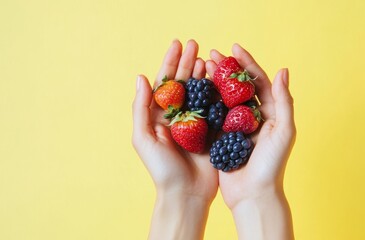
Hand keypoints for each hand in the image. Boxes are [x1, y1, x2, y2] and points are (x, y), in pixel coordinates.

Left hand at [132, 40, 217, 239]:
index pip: (164, 83)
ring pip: (200, 91)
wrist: (186, 194)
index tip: (177, 44)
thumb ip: (141, 108)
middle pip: (183, 83)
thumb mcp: (143, 138)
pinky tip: (221, 78)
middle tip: (195, 44)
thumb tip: (141, 78)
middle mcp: (177, 116)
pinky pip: (215, 106)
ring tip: (207, 56)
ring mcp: (196, 122)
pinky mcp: (211, 130)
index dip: (170, 62)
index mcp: (158, 116)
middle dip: (187, 62)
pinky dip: (218, 91)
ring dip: (203, 73)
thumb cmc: (161, 169)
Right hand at [206, 44, 295, 238]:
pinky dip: (205, 101)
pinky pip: (213, 115)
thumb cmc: (272, 165)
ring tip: (201, 66)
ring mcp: (236, 126)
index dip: (246, 63)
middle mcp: (253, 117)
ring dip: (213, 81)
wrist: (254, 194)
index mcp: (270, 112)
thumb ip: (284, 101)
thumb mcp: (284, 131)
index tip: (234, 47)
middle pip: (238, 86)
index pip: (258, 81)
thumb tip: (283, 70)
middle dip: (226, 68)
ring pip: (224, 97)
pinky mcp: (222, 137)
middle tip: (212, 53)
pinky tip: (195, 90)